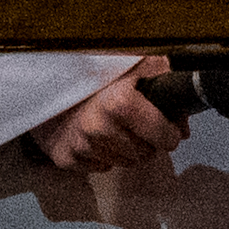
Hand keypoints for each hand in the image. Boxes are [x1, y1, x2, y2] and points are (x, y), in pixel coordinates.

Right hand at [31, 62, 185, 176]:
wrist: (44, 73)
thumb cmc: (94, 66)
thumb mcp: (134, 61)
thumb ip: (165, 82)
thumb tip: (184, 122)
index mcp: (121, 103)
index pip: (162, 136)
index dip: (169, 133)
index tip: (169, 129)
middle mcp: (100, 128)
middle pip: (144, 154)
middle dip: (148, 141)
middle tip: (140, 124)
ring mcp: (81, 146)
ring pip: (124, 163)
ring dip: (127, 149)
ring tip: (118, 125)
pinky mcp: (64, 158)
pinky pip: (99, 167)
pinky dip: (103, 154)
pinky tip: (98, 134)